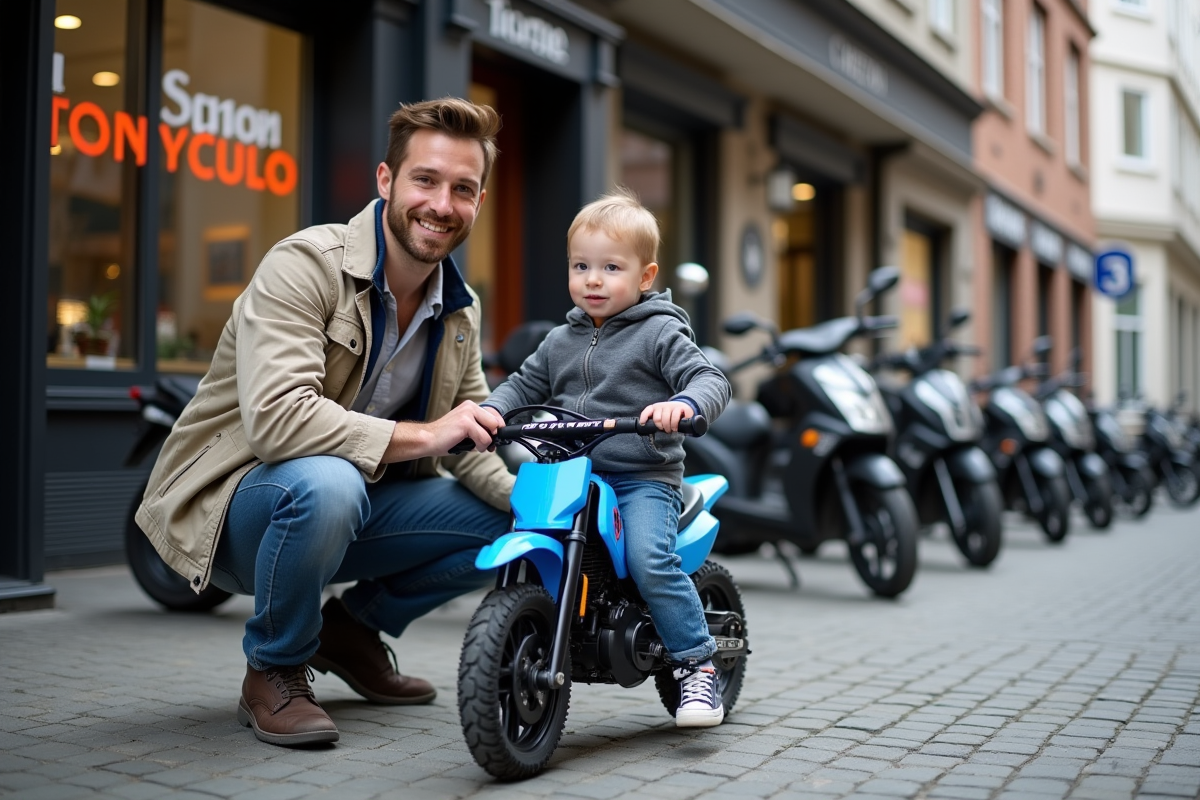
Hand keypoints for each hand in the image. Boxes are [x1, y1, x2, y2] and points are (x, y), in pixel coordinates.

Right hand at [385, 401, 503, 461]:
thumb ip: (481, 430)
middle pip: (496, 424)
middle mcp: (470, 406)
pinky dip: (478, 447)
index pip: (495, 416)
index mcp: (471, 406)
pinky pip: (484, 439)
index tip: (490, 440)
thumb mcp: (467, 431)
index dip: (495, 431)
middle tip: (480, 445)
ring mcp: (468, 413)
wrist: (427, 440)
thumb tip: (496, 439)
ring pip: (491, 432)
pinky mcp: (465, 423)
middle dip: (491, 438)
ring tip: (470, 445)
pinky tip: (466, 446)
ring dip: (483, 444)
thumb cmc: (445, 438)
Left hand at [639, 401, 693, 432]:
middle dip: (660, 426)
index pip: (648, 410)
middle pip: (657, 418)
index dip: (644, 417)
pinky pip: (675, 416)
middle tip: (664, 430)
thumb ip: (657, 421)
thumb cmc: (672, 415)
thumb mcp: (663, 417)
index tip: (643, 423)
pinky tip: (675, 428)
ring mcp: (671, 406)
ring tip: (671, 430)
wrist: (686, 408)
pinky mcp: (679, 407)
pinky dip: (674, 424)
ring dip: (668, 426)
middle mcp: (662, 406)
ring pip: (665, 417)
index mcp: (656, 408)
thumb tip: (649, 428)